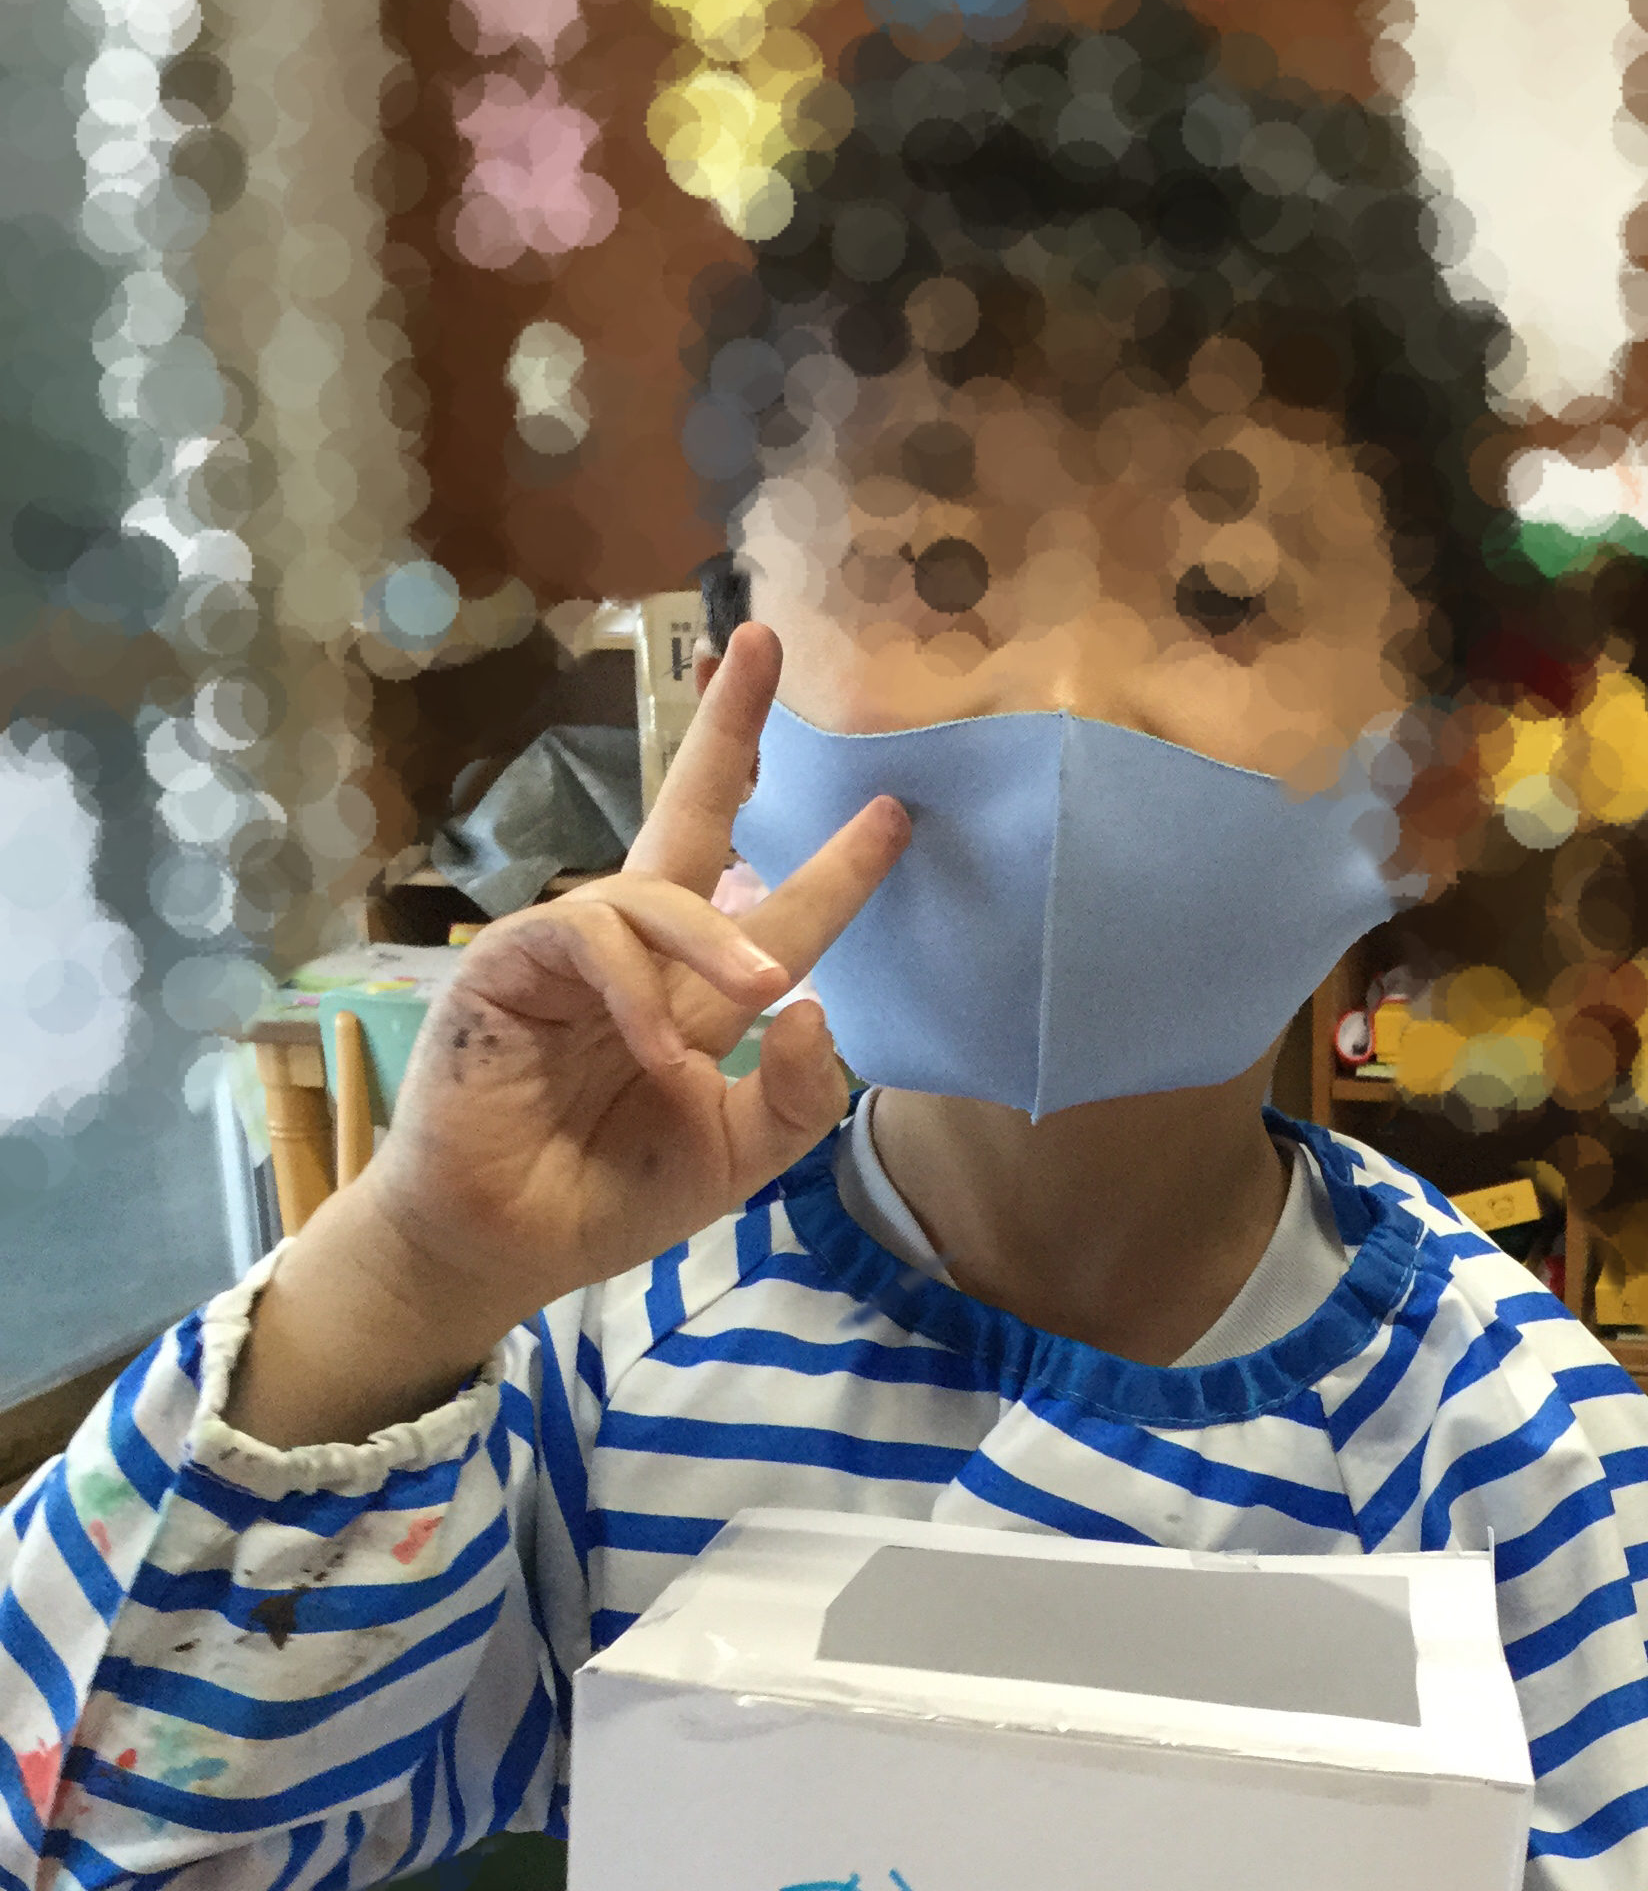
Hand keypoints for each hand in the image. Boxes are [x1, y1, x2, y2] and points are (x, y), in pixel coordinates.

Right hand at [357, 624, 903, 1328]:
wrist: (505, 1245)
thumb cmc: (610, 1195)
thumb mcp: (737, 1156)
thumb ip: (796, 1097)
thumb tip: (818, 1004)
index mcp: (697, 997)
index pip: (775, 909)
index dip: (835, 866)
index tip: (899, 815)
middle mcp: (639, 958)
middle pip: (689, 818)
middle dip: (726, 732)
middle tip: (761, 645)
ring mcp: (570, 955)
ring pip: (652, 890)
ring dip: (715, 936)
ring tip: (762, 990)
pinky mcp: (509, 966)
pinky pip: (586, 936)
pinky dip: (634, 990)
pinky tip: (654, 1053)